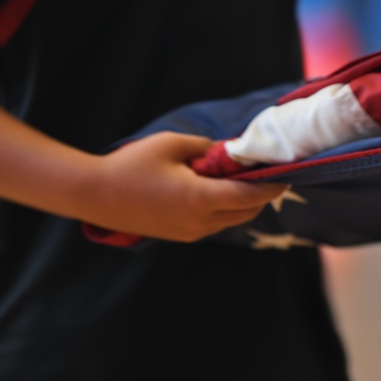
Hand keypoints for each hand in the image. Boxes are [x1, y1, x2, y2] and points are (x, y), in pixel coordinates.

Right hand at [83, 132, 287, 241]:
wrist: (93, 194)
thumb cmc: (132, 165)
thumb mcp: (173, 144)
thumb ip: (207, 147)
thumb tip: (230, 152)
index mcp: (200, 199)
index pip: (249, 197)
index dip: (271, 187)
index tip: (286, 175)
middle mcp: (198, 222)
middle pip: (245, 213)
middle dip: (261, 196)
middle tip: (268, 176)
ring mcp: (189, 233)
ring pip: (231, 221)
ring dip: (243, 205)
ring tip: (244, 182)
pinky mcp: (179, 236)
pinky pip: (214, 225)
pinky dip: (225, 211)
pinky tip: (220, 192)